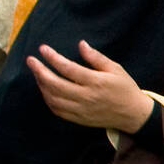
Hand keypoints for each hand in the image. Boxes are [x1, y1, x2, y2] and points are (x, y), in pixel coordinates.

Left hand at [26, 41, 154, 132]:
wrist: (133, 114)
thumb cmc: (125, 88)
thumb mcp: (115, 69)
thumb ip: (96, 57)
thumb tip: (81, 44)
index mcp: (95, 82)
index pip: (67, 68)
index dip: (52, 57)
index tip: (43, 49)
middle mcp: (86, 97)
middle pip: (55, 84)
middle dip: (39, 71)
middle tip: (31, 61)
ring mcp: (81, 110)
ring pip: (53, 98)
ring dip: (42, 85)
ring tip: (38, 74)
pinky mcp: (79, 119)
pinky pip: (58, 110)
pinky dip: (48, 100)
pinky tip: (46, 90)